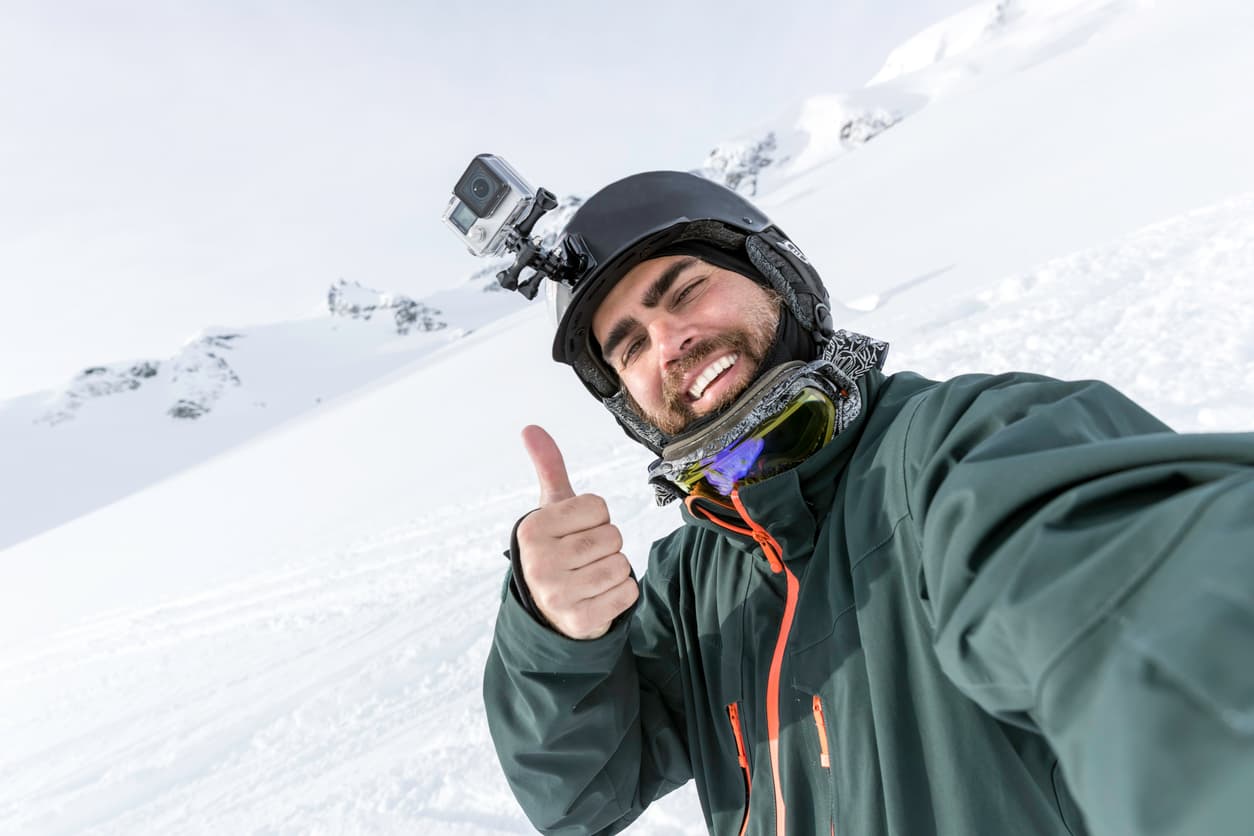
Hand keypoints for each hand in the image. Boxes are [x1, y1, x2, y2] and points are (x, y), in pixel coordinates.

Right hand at [516, 425, 638, 638]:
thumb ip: (549, 469)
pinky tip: (598, 597)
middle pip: (612, 535)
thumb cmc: (556, 550)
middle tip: (584, 559)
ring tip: (590, 577)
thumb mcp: (551, 511)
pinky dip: (621, 593)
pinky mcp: (580, 621)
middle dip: (606, 544)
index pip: (597, 507)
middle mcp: (540, 563)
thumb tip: (530, 428)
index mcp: (532, 529)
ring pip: (621, 564)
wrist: (549, 612)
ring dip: (614, 569)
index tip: (576, 533)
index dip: (595, 518)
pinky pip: (627, 592)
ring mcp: (558, 595)